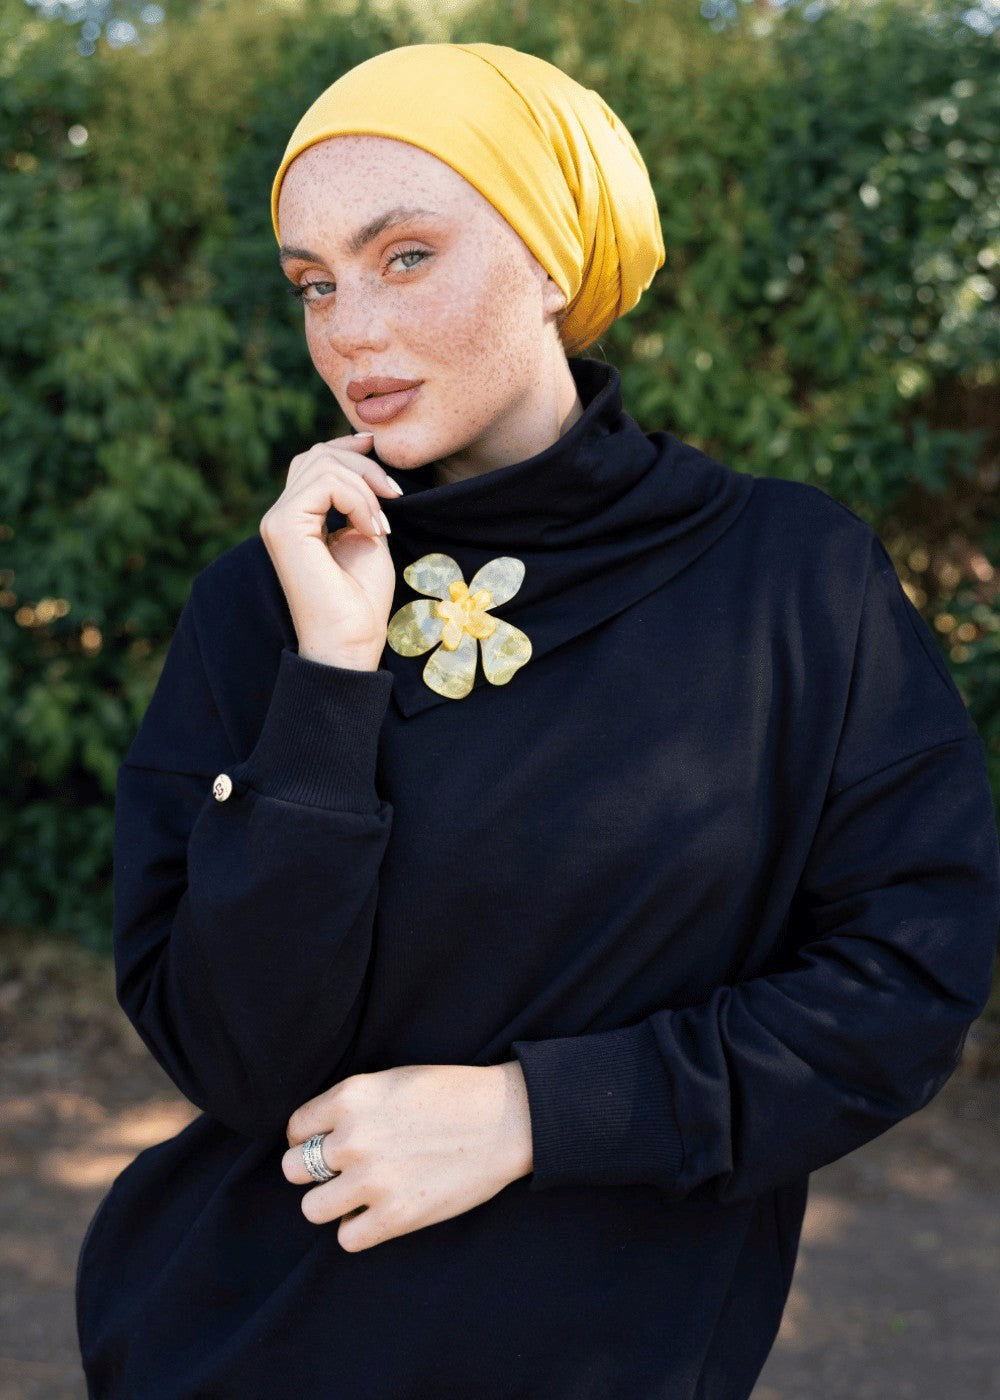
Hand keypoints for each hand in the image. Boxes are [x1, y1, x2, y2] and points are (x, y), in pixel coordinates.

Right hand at [260, 431, 400, 668]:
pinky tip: (372, 529)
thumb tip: (369, 468)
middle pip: (317, 455)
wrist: (350, 641)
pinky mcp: (283, 527)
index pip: (314, 461)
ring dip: (366, 485)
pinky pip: (325, 484)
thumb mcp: (367, 537)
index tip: (380, 450)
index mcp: (299, 518)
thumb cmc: (361, 600)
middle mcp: (281, 516)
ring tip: (382, 524)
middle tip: (395, 494)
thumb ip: (361, 503)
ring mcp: (278, 520)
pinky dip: (358, 500)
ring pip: (321, 463)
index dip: (348, 449)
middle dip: (364, 465)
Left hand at [282, 1062, 533, 1252]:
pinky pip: (347, 1239)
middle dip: (314, 1172)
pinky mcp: (395, 1217)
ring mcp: (372, 1180)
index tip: (326, 1145)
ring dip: (331, 1203)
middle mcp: (353, 1138)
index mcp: (350, 1097)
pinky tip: (379, 1213)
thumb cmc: (451, 1095)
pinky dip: (359, 1229)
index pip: (296, 1129)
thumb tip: (317, 1137)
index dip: (308, 1139)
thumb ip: (350, 1107)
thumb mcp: (391, 1081)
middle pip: (294, 1170)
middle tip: (343, 1171)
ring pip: (312, 1209)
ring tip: (359, 1195)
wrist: (504, 1119)